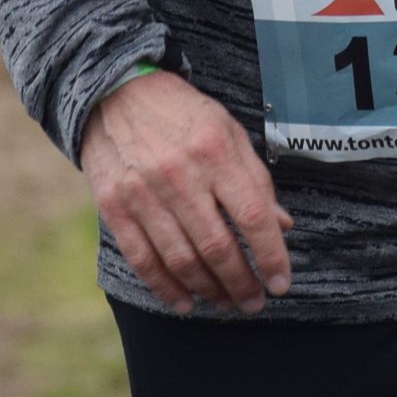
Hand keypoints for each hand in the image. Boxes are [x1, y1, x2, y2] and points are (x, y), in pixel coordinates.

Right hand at [81, 69, 293, 314]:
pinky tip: (186, 303)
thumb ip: (256, 180)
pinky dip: (166, 289)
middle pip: (218, 247)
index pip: (253, 215)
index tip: (280, 283)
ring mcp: (143, 193)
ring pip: (182, 260)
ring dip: (209, 291)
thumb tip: (281, 226)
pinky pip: (143, 260)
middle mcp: (180, 174)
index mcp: (215, 152)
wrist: (116, 93)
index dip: (271, 256)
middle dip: (241, 283)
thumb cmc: (183, 114)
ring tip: (226, 303)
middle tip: (254, 302)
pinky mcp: (115, 207)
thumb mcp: (229, 132)